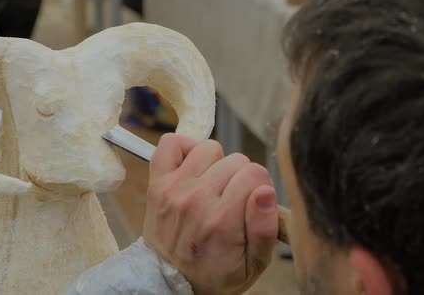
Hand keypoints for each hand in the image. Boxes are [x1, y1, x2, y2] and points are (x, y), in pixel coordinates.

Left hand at [143, 134, 277, 294]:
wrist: (169, 282)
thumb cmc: (214, 275)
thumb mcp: (253, 266)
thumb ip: (265, 229)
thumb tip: (266, 191)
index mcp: (223, 221)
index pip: (256, 174)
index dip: (260, 187)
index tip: (252, 203)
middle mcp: (196, 200)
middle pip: (236, 160)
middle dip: (240, 178)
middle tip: (231, 201)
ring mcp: (174, 189)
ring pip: (209, 149)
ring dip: (215, 164)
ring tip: (212, 187)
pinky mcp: (157, 183)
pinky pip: (170, 143)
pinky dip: (183, 148)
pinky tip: (192, 168)